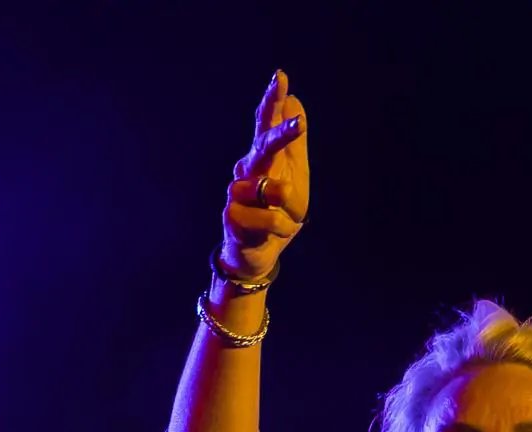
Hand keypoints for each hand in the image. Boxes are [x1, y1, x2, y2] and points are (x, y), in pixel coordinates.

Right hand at [222, 70, 308, 279]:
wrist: (258, 253)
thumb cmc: (276, 211)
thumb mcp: (295, 175)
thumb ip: (295, 142)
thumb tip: (296, 102)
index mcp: (262, 157)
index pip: (266, 123)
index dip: (273, 101)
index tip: (281, 77)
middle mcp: (247, 170)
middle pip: (263, 147)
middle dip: (280, 135)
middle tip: (298, 122)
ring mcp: (237, 193)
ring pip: (275, 190)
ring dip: (289, 206)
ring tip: (287, 217)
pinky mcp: (232, 217)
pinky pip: (273, 219)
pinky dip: (281, 227)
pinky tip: (273, 232)